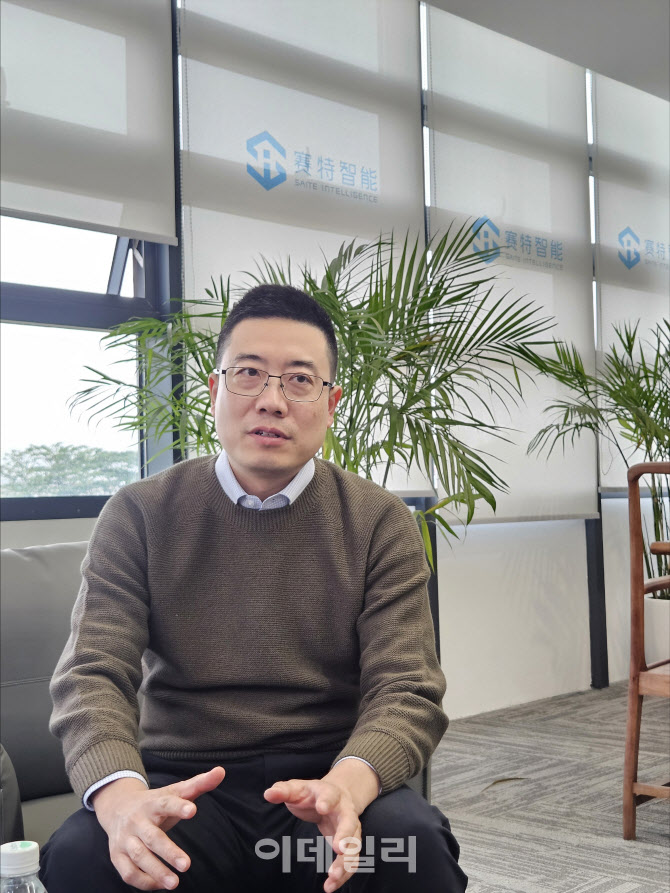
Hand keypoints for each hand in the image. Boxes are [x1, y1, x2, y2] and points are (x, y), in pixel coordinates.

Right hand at [92, 766, 224, 889]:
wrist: (118, 807)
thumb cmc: (155, 803)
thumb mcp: (174, 792)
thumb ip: (198, 784)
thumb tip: (221, 772)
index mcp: (153, 803)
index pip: (166, 803)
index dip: (179, 806)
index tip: (193, 811)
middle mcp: (137, 821)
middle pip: (152, 837)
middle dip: (169, 851)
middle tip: (186, 865)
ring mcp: (125, 839)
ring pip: (139, 857)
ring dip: (156, 871)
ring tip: (175, 882)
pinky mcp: (117, 856)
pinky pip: (128, 872)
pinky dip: (143, 881)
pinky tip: (161, 884)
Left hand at [264, 759, 377, 892]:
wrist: (337, 795)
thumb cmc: (312, 795)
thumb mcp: (297, 789)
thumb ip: (284, 791)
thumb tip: (268, 794)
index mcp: (330, 793)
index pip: (330, 795)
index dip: (327, 800)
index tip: (322, 808)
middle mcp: (345, 811)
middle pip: (350, 821)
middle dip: (346, 835)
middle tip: (340, 849)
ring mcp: (351, 828)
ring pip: (354, 845)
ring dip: (346, 861)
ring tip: (334, 876)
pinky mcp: (350, 844)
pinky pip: (351, 860)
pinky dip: (344, 873)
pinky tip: (331, 885)